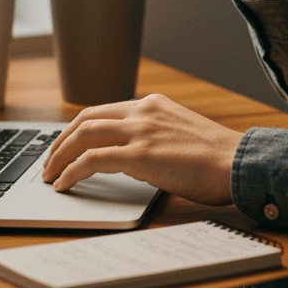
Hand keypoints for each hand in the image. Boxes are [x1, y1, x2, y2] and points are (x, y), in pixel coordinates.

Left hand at [41, 94, 242, 205]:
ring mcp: (141, 131)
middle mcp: (144, 111)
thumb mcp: (181, 134)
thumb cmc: (216, 157)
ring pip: (83, 135)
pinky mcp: (140, 155)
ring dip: (59, 156)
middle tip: (49, 162)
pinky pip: (92, 160)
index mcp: (154, 104)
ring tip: (50, 175)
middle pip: (86, 118)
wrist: (237, 162)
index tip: (66, 145)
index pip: (104, 111)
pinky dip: (72, 171)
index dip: (78, 129)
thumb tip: (131, 158)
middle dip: (61, 141)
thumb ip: (154, 137)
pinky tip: (64, 184)